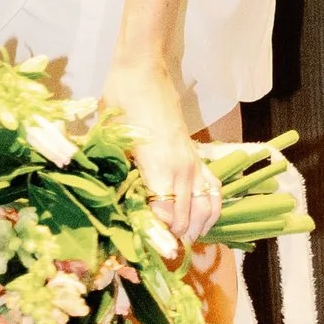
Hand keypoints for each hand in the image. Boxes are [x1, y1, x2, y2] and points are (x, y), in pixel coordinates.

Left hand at [107, 60, 221, 251]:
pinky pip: (214, 192)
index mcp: (158, 168)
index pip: (166, 219)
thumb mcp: (110, 138)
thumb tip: (109, 205)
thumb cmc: (120, 102)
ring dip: (194, 230)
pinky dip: (212, 212)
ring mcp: (193, 163)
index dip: (155, 239)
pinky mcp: (198, 156)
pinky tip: (200, 223)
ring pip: (206, 211)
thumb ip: (114, 173)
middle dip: (172, 241)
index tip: (139, 250)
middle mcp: (182, 170)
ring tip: (176, 241)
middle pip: (187, 221)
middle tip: (153, 252)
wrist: (143, 71)